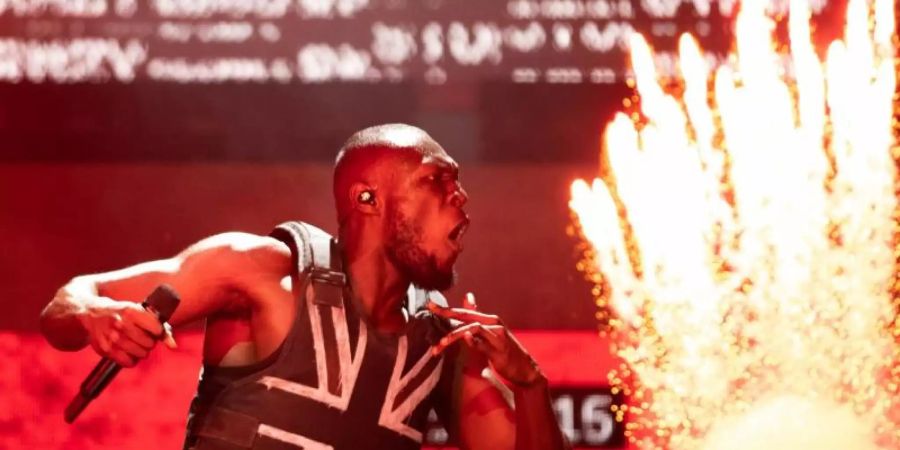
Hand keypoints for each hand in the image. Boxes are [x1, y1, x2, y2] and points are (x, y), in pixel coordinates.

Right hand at [77, 297, 175, 366]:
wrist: (92, 313)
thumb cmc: (122, 313)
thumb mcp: (140, 312)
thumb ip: (160, 327)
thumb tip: (173, 345)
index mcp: (131, 311)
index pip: (157, 329)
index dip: (158, 332)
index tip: (154, 330)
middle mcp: (121, 324)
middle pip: (150, 344)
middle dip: (149, 342)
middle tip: (142, 337)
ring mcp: (112, 337)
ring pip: (141, 354)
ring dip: (141, 351)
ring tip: (135, 343)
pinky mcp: (105, 349)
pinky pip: (129, 363)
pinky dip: (132, 360)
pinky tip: (128, 351)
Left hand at [429, 293, 544, 386]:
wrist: (525, 368)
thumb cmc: (504, 349)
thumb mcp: (491, 331)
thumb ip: (478, 316)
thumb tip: (468, 296)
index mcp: (489, 319)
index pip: (464, 311)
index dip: (446, 308)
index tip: (430, 304)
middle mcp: (493, 324)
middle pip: (467, 316)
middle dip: (447, 313)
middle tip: (431, 311)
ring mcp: (497, 337)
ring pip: (473, 329)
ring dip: (455, 335)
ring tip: (442, 343)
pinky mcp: (499, 351)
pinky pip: (484, 345)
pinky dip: (474, 341)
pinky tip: (466, 338)